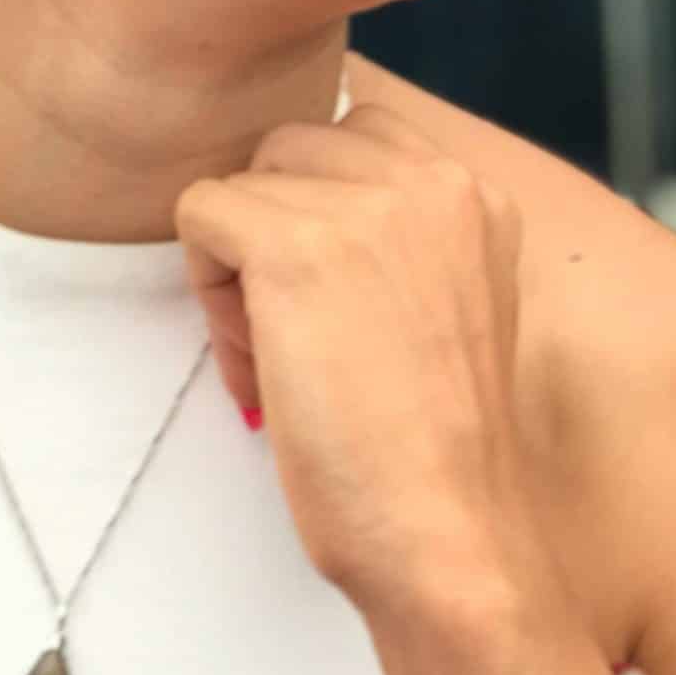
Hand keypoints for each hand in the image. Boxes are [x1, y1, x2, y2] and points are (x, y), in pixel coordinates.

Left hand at [176, 104, 552, 615]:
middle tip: (295, 337)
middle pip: (290, 149)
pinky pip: (199, 213)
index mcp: (476, 195)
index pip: (352, 138)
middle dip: (273, 231)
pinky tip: (258, 366)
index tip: (334, 307)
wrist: (449, 536)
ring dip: (237, 266)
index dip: (317, 216)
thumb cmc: (432, 450)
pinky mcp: (294, 247)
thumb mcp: (445, 304)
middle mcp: (434, 181)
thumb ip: (395, 239)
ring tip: (279, 358)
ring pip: (243, 183)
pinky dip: (207, 290)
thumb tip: (288, 204)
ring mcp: (365, 208)